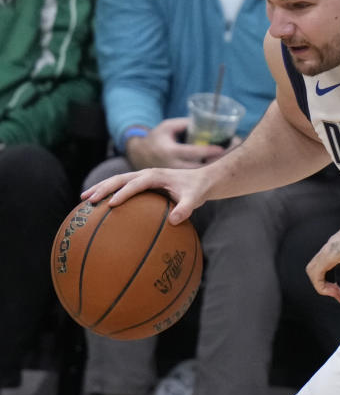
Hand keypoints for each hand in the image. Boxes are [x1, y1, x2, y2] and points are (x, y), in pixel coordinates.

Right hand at [81, 166, 209, 224]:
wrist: (202, 179)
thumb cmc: (198, 190)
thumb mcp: (195, 199)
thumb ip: (186, 208)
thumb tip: (175, 221)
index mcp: (156, 176)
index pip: (136, 183)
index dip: (124, 193)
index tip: (112, 204)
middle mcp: (146, 173)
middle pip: (120, 178)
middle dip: (103, 188)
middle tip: (88, 200)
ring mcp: (142, 176)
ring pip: (117, 180)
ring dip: (100, 188)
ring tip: (83, 199)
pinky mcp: (141, 182)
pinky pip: (122, 186)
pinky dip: (108, 192)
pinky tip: (98, 204)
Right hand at [125, 118, 225, 169]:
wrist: (140, 154)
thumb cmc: (158, 137)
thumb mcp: (168, 126)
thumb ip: (184, 124)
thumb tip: (204, 120)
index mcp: (170, 151)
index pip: (193, 152)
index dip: (208, 150)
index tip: (223, 148)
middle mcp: (173, 165)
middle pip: (199, 167)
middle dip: (216, 161)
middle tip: (234, 154)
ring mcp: (175, 176)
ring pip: (198, 175)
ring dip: (214, 169)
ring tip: (231, 162)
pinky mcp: (177, 182)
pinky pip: (195, 179)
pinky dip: (208, 174)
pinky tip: (223, 170)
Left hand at [306, 215, 339, 301]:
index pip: (339, 260)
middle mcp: (334, 246)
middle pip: (323, 265)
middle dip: (329, 282)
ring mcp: (328, 250)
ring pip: (314, 270)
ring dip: (324, 287)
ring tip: (339, 296)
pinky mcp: (325, 257)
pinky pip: (315, 274)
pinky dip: (321, 287)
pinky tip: (333, 292)